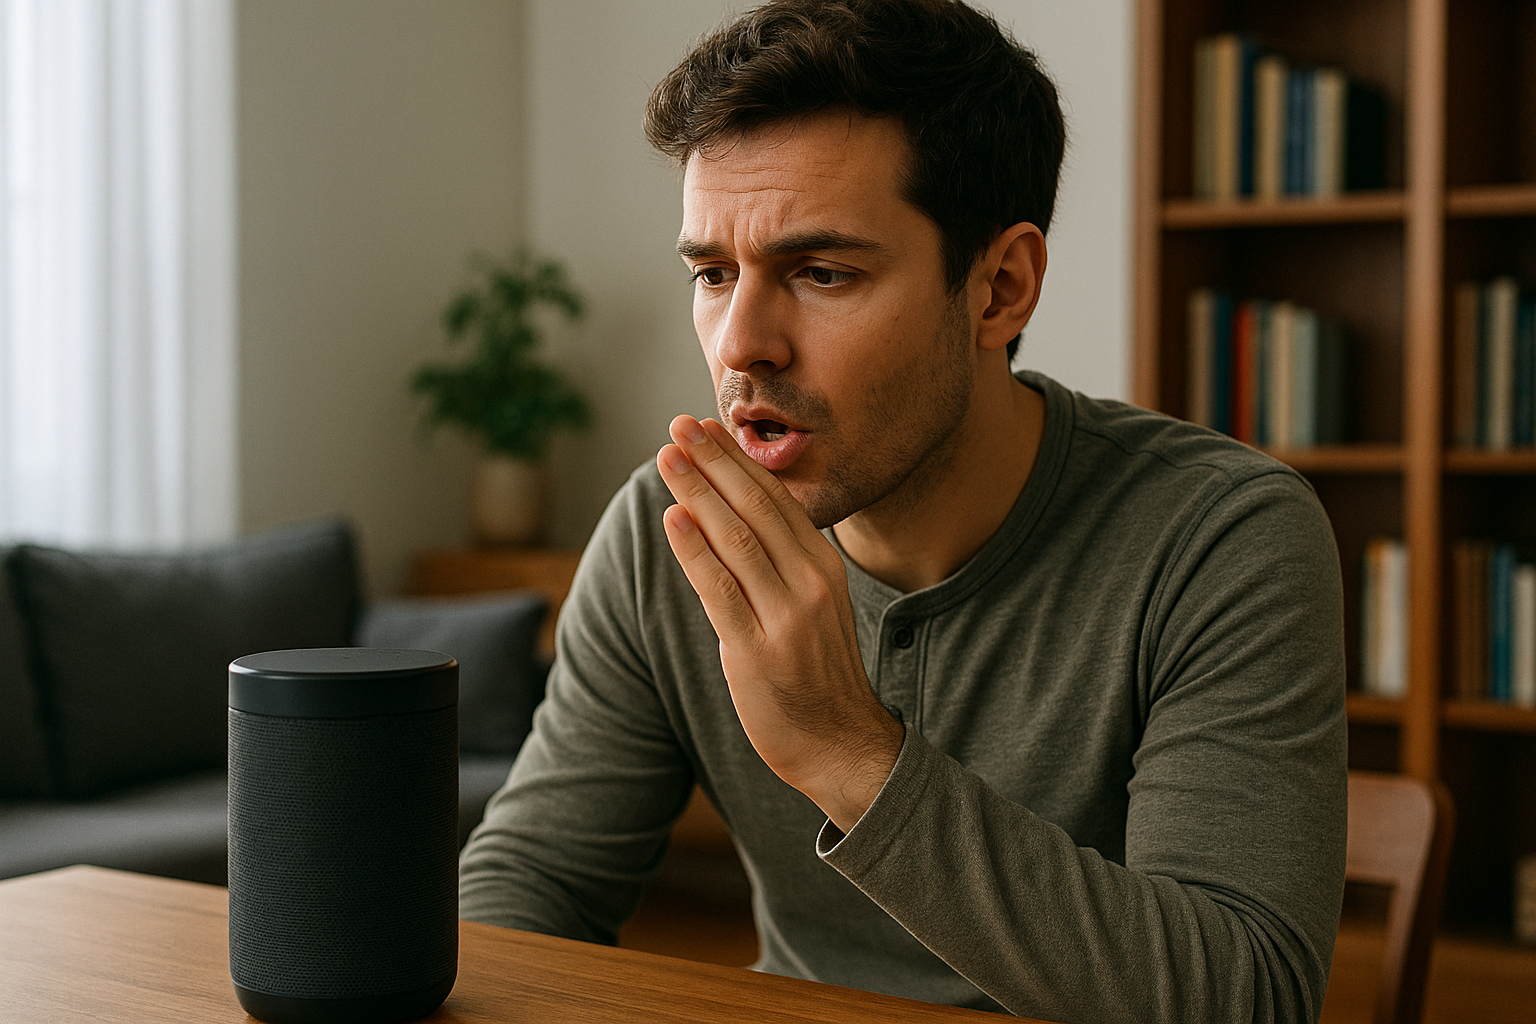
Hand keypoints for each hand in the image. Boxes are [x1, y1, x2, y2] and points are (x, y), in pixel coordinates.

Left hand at [656, 415, 903, 831]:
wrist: (840, 744)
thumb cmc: (815, 673)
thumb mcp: (811, 606)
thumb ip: (778, 564)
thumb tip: (729, 518)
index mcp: (823, 567)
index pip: (776, 499)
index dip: (738, 460)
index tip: (709, 426)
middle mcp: (810, 584)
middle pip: (756, 508)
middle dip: (714, 462)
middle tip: (679, 426)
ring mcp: (786, 617)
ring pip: (736, 539)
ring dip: (697, 493)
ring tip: (667, 458)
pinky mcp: (756, 651)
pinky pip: (721, 590)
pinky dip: (695, 551)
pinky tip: (673, 519)